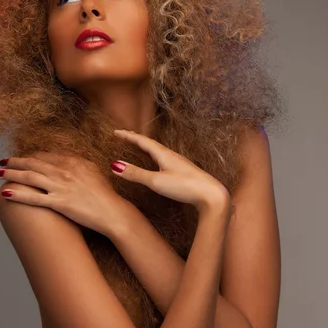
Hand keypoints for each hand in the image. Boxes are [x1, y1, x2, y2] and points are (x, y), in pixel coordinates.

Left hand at [0, 151, 128, 235]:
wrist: (113, 212)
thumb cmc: (105, 194)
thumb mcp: (93, 171)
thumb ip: (78, 164)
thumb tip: (67, 161)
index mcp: (73, 161)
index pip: (45, 155)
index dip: (30, 156)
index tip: (20, 158)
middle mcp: (65, 171)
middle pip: (33, 163)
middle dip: (15, 162)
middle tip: (2, 162)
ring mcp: (61, 187)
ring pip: (29, 177)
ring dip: (11, 174)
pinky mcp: (60, 203)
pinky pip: (33, 198)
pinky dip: (17, 194)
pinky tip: (5, 192)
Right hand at [109, 129, 229, 215]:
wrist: (212, 196)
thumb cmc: (185, 187)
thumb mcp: (156, 181)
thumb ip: (135, 174)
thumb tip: (115, 165)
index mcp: (164, 154)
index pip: (142, 141)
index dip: (128, 136)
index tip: (115, 132)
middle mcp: (172, 155)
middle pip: (150, 143)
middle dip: (136, 139)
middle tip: (125, 135)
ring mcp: (179, 163)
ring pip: (159, 151)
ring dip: (146, 147)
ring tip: (139, 146)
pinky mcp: (184, 171)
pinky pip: (165, 158)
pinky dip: (155, 156)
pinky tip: (159, 163)